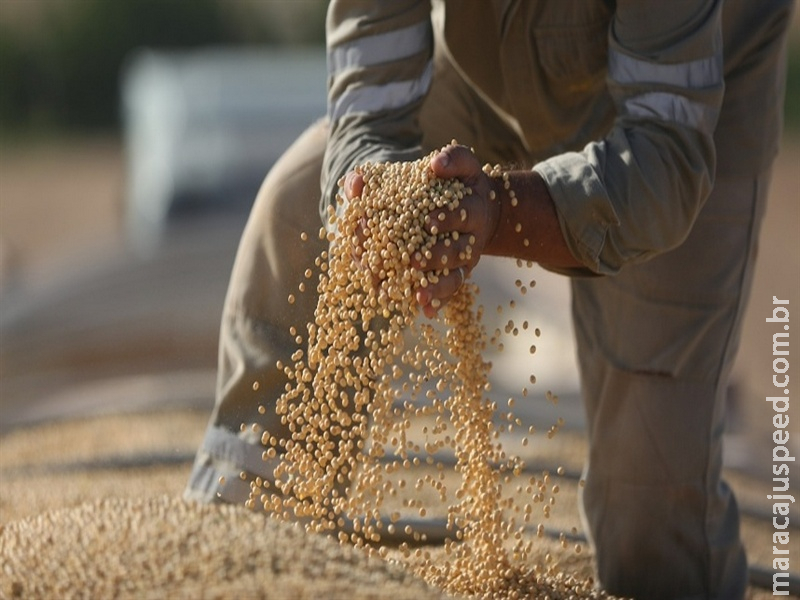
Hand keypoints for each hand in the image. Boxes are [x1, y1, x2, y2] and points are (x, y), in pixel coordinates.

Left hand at [413, 144, 500, 317]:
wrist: (482, 206)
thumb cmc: (460, 182)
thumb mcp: (459, 166)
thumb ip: (450, 160)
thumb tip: (435, 164)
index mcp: (473, 208)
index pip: (461, 213)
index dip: (447, 217)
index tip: (428, 220)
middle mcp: (472, 236)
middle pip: (458, 250)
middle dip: (436, 256)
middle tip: (412, 259)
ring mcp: (465, 258)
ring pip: (454, 275)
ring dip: (437, 286)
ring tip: (417, 294)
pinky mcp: (458, 273)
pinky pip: (450, 290)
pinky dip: (440, 301)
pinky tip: (425, 312)